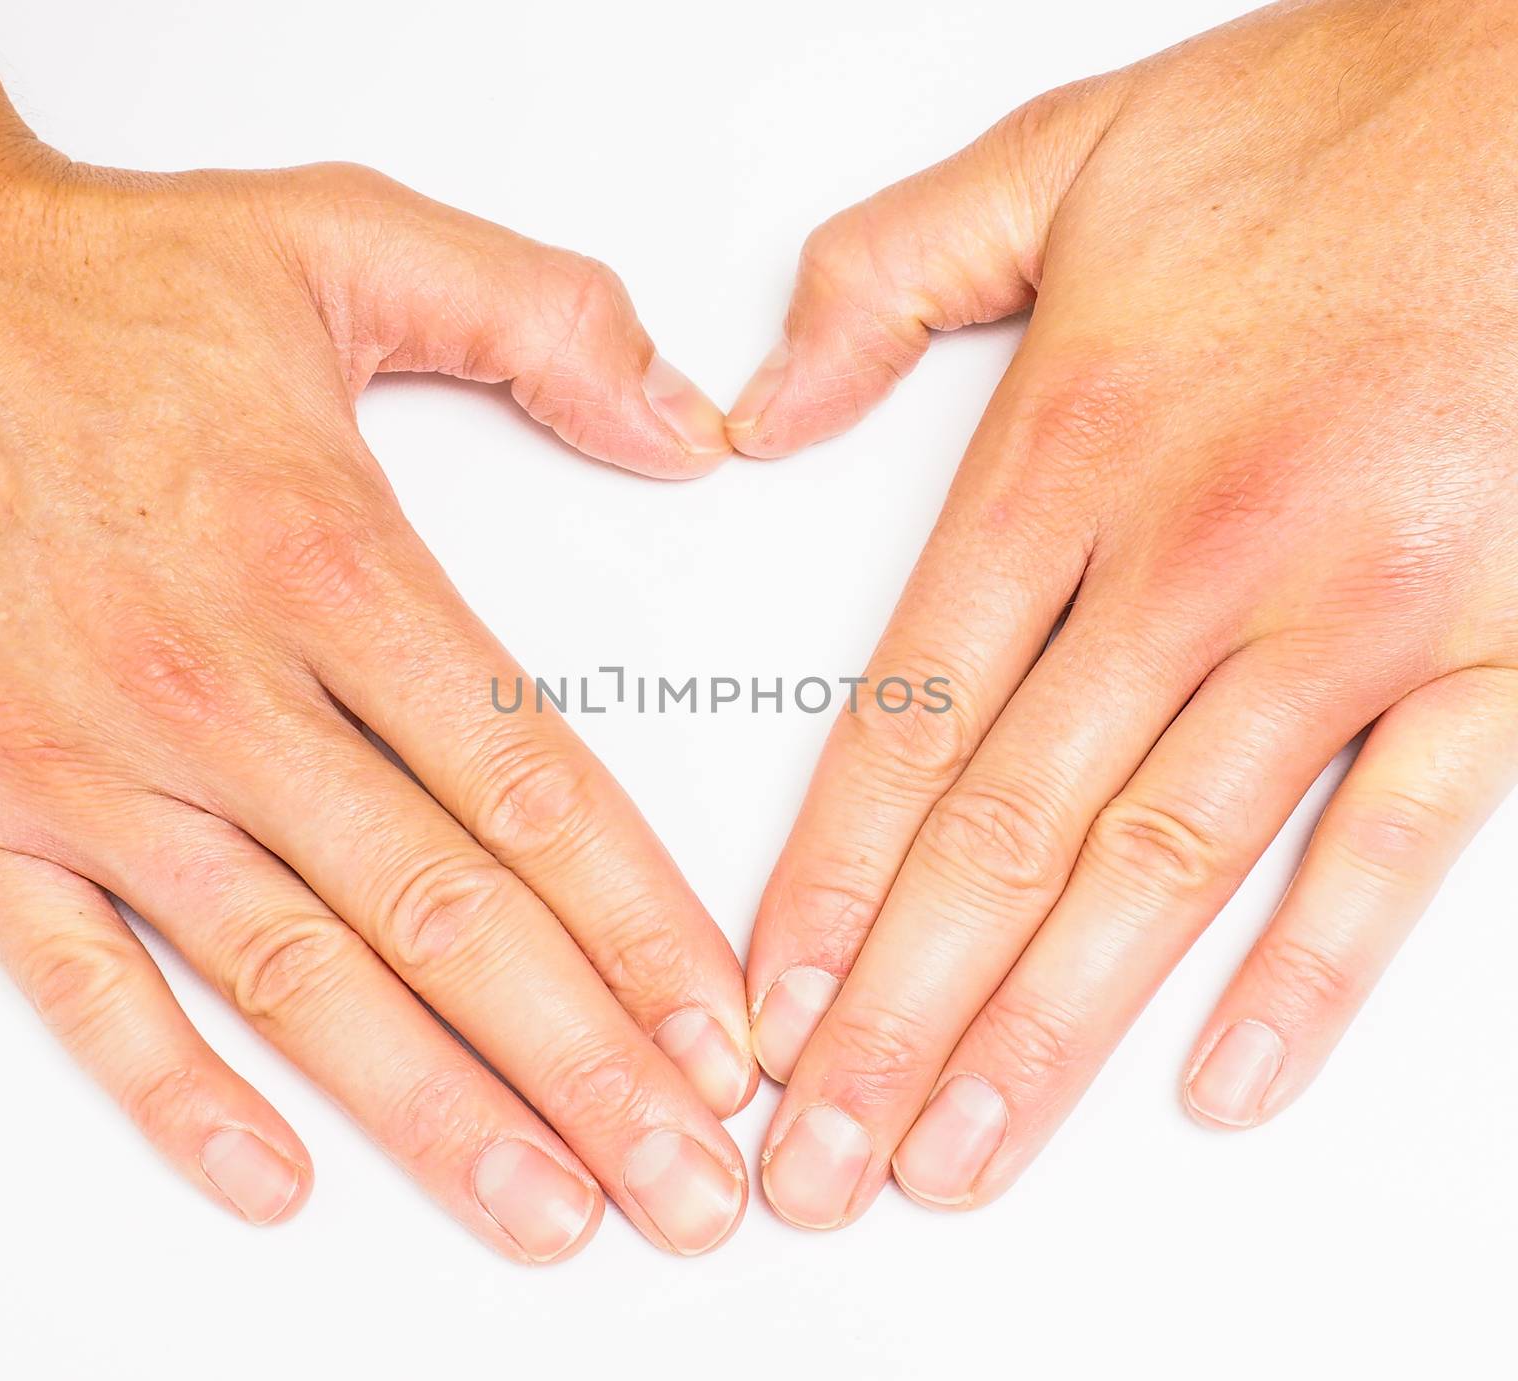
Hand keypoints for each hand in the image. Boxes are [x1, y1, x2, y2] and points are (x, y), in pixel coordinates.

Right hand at [0, 3, 750, 1261]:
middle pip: (446, 917)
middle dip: (586, 1066)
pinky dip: (176, 1094)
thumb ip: (540, 318)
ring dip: (434, 1115)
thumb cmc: (98, 291)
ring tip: (550, 1214)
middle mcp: (216, 694)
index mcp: (327, 565)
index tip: (723, 1027)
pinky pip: (82, 986)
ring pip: (296, 981)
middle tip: (687, 1180)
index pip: (529, 787)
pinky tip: (277, 1180)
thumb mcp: (343, 243)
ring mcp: (91, 774)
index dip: (642, 924)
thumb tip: (689, 423)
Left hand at [732, 0, 1517, 1227]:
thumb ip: (882, 278)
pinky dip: (1307, 973)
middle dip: (897, 1017)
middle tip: (818, 1158)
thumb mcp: (1062, 159)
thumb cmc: (1333, 132)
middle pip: (1003, 836)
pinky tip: (1221, 1086)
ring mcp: (1348, 618)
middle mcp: (1194, 560)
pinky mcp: (1498, 650)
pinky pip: (1392, 845)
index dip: (828, 883)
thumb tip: (750, 408)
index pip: (908, 721)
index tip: (769, 1004)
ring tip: (955, 1160)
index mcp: (1071, 455)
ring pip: (1161, 870)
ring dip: (1047, 1036)